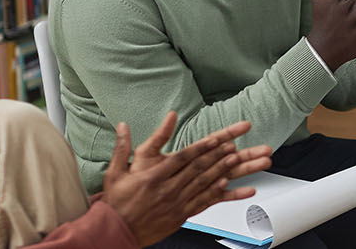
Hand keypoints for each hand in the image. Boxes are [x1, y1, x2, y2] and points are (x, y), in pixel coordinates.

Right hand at [102, 112, 275, 244]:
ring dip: (224, 170)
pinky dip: (217, 194)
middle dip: (222, 154)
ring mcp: (176, 203)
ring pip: (205, 183)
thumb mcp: (115, 171)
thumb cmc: (116, 201)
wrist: (115, 232)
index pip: (185, 156)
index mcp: (154, 176)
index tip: (220, 137)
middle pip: (200, 167)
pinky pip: (203, 203)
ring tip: (241, 159)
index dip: (205, 145)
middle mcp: (168, 188)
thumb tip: (124, 125)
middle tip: (240, 143)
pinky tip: (228, 185)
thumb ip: (122, 147)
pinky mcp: (180, 215)